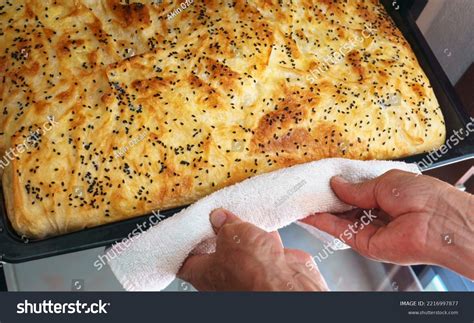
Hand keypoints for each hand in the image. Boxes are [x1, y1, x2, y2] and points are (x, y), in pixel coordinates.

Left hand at [178, 209, 328, 290]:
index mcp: (203, 274)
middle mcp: (223, 278)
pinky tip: (262, 221)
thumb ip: (223, 224)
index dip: (185, 242)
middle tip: (218, 213)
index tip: (188, 227)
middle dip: (218, 231)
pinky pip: (261, 247)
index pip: (185, 260)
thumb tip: (219, 218)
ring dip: (242, 232)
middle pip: (215, 250)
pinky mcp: (268, 268)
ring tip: (240, 213)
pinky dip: (262, 234)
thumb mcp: (231, 235)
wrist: (287, 284)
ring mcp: (247, 273)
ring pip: (240, 248)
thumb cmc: (253, 271)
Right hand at [302, 169, 473, 279]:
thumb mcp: (384, 182)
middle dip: (328, 199)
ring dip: (321, 211)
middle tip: (308, 189)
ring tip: (302, 199)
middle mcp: (378, 214)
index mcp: (387, 196)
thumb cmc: (423, 196)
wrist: (438, 222)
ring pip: (340, 220)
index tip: (323, 180)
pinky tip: (310, 214)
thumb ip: (357, 188)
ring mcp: (371, 230)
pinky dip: (323, 223)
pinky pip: (340, 232)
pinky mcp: (364, 244)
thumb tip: (336, 184)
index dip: (340, 187)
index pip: (357, 192)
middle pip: (346, 208)